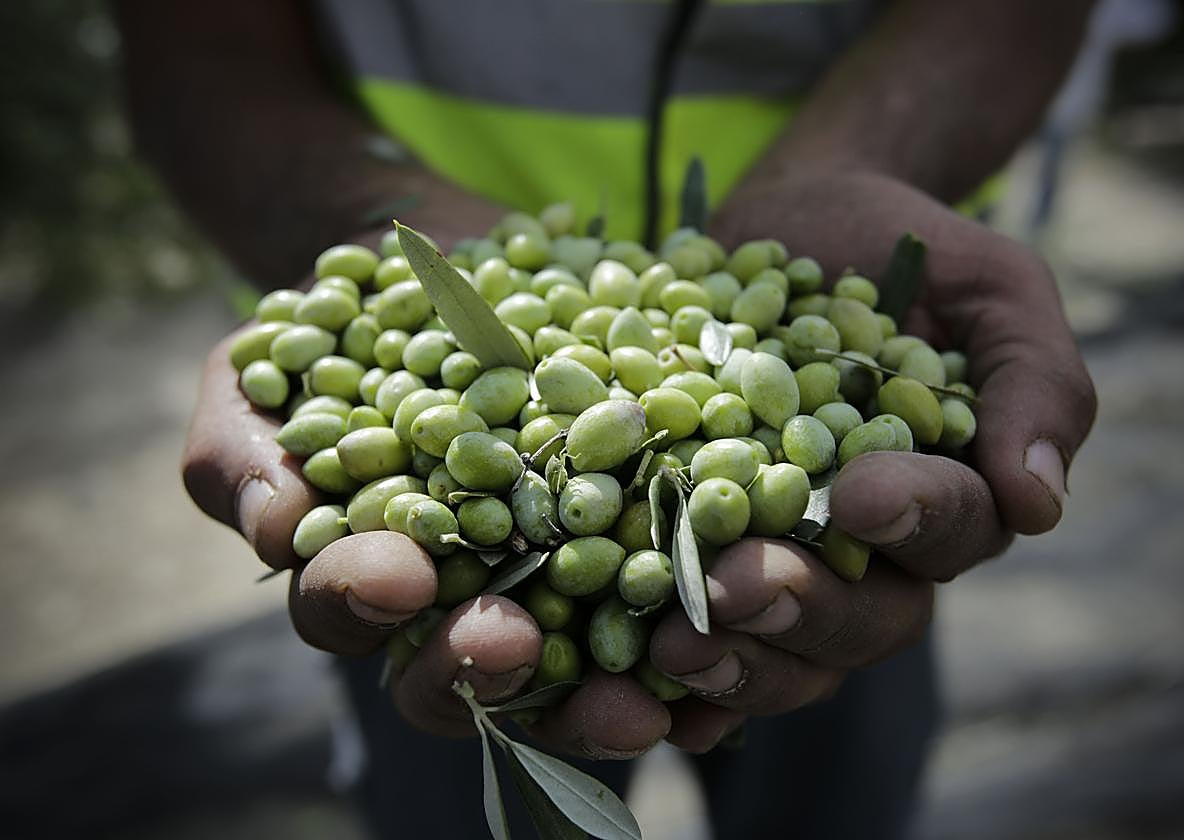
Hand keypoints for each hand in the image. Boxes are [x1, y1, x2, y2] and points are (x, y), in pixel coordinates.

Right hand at [182, 316, 668, 756]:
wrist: (446, 268)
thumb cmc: (335, 328)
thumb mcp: (258, 373)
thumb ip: (239, 453)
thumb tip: (277, 531)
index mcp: (363, 571)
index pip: (349, 609)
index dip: (363, 600)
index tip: (397, 569)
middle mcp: (460, 594)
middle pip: (464, 666)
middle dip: (484, 665)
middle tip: (512, 640)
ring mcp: (551, 573)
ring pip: (573, 663)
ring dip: (600, 689)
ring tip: (642, 692)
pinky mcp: (632, 536)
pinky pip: (660, 598)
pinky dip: (686, 626)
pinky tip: (718, 631)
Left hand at [649, 171, 1096, 749]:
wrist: (788, 221)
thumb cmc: (898, 248)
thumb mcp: (990, 287)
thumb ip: (1034, 380)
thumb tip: (1038, 502)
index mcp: (949, 496)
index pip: (949, 530)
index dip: (912, 522)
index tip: (858, 496)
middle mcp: (869, 552)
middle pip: (859, 619)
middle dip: (798, 609)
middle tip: (731, 587)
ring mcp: (782, 557)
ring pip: (778, 649)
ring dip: (730, 657)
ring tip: (670, 644)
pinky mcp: (699, 549)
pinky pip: (696, 633)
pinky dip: (667, 672)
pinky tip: (628, 687)